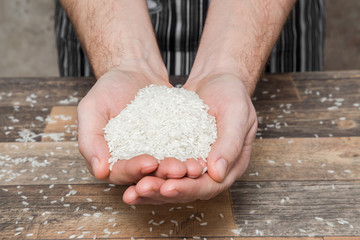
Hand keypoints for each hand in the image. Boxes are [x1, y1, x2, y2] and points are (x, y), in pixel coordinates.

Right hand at [78, 66, 205, 184]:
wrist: (135, 72)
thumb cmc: (109, 88)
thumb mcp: (92, 108)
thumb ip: (90, 139)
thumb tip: (99, 171)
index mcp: (111, 158)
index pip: (121, 172)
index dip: (134, 170)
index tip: (149, 161)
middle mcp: (132, 160)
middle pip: (146, 175)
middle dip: (162, 174)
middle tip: (177, 169)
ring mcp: (153, 153)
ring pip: (166, 168)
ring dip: (179, 170)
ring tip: (193, 166)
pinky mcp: (171, 144)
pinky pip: (180, 153)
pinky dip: (190, 156)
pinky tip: (201, 157)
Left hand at [122, 73, 257, 203]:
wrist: (217, 79)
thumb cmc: (232, 94)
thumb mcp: (237, 115)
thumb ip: (230, 144)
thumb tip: (218, 174)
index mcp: (230, 166)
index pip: (209, 186)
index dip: (188, 189)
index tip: (168, 187)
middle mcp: (211, 169)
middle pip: (187, 189)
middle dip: (163, 191)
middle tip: (142, 189)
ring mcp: (193, 161)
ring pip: (171, 180)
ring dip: (152, 186)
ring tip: (132, 190)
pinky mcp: (177, 152)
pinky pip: (162, 164)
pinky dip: (147, 171)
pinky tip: (130, 171)